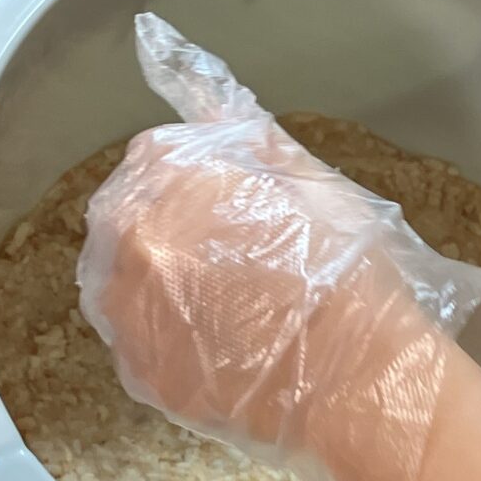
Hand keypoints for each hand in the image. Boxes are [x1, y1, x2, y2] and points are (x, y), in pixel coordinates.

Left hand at [77, 17, 480, 480]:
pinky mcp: (136, 373)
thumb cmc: (348, 275)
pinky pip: (138, 340)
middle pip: (129, 216)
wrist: (357, 385)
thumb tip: (211, 96)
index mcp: (170, 176)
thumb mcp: (313, 182)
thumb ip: (252, 135)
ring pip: (123, 279)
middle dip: (172, 228)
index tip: (235, 204)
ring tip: (229, 307)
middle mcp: (129, 238)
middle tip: (237, 260)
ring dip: (161, 282)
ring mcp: (125, 311)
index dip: (199, 177)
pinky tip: (222, 348)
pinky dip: (169, 338)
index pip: (155, 154)